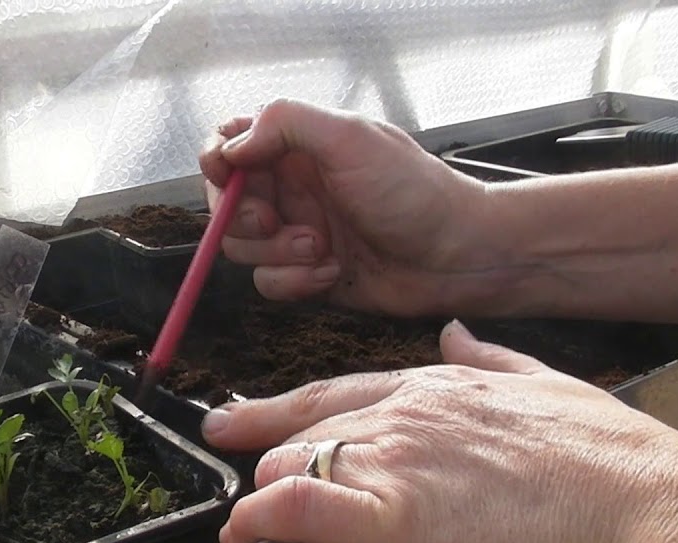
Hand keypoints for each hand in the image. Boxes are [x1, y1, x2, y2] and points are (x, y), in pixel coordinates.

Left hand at [199, 320, 677, 542]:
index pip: (335, 392)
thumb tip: (455, 334)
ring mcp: (390, 464)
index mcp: (435, 389)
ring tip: (255, 516)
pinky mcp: (387, 521)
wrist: (637, 517)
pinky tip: (242, 531)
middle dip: (268, 454)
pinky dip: (260, 519)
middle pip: (307, 432)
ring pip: (294, 465)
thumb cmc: (606, 465)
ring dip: (271, 490)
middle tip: (239, 469)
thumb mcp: (545, 385)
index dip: (279, 409)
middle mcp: (402, 417)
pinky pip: (297, 509)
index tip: (239, 417)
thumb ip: (490, 360)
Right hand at [200, 99, 505, 315]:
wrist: (459, 256)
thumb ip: (285, 124)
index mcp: (298, 146)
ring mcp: (297, 232)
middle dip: (244, 218)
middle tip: (275, 220)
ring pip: (242, 248)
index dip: (218, 161)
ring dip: (276, 253)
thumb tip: (232, 145)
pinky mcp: (306, 275)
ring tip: (323, 249)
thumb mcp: (351, 138)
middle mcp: (292, 188)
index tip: (229, 175)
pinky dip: (294, 282)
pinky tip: (332, 274)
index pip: (229, 144)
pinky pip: (268, 283)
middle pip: (224, 204)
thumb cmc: (415, 192)